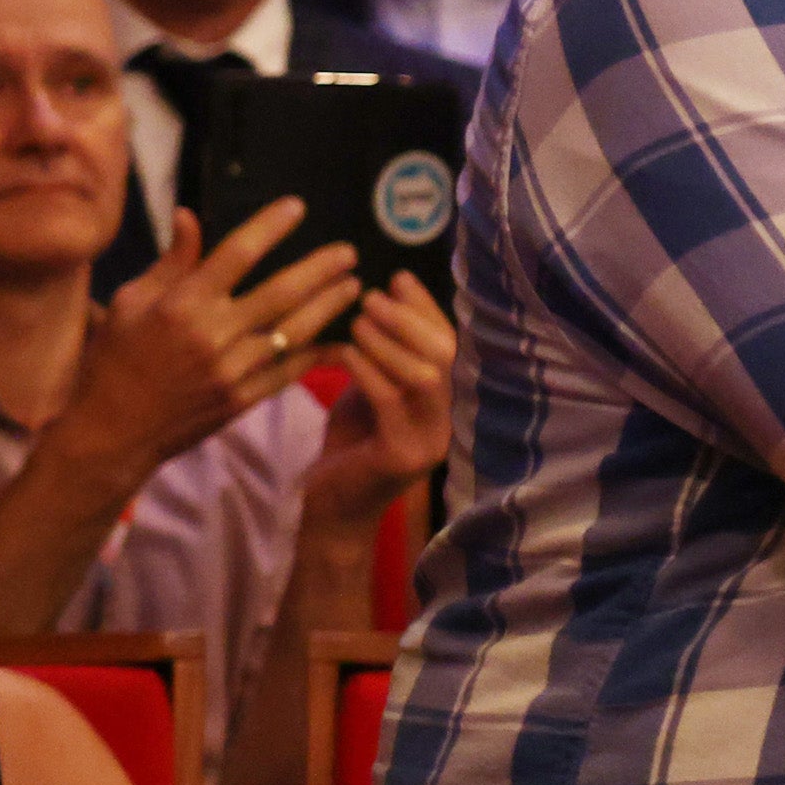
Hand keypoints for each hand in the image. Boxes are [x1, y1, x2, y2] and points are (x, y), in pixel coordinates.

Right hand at [60, 202, 361, 484]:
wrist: (111, 431)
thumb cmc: (115, 359)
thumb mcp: (130, 303)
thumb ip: (171, 262)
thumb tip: (189, 215)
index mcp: (182, 304)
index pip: (236, 254)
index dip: (270, 226)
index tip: (297, 207)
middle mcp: (212, 335)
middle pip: (281, 292)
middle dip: (320, 268)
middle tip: (348, 252)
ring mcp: (232, 370)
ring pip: (295, 331)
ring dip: (328, 306)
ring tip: (354, 285)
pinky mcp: (242, 400)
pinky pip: (290, 372)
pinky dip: (319, 354)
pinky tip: (343, 340)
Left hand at [299, 276, 456, 532]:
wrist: (334, 506)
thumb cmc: (351, 443)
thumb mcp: (374, 387)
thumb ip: (387, 352)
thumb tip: (389, 294)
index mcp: (448, 401)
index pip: (451, 343)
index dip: (426, 308)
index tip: (397, 278)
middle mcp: (449, 420)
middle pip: (446, 356)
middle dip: (410, 319)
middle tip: (373, 296)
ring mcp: (430, 441)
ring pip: (424, 376)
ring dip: (390, 342)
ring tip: (358, 321)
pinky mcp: (402, 456)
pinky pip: (390, 403)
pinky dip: (368, 370)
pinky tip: (345, 352)